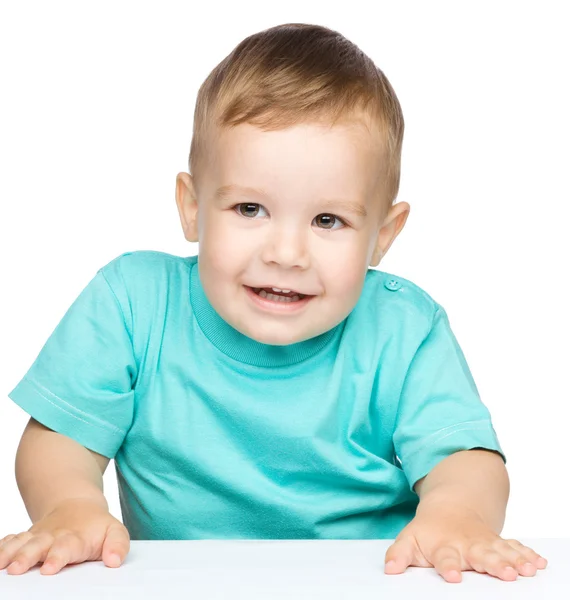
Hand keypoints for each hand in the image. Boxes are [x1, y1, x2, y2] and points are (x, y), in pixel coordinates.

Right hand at [0, 497, 129, 575]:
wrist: (79, 507)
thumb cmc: (96, 527)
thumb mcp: (115, 531)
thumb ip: (118, 545)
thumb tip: (115, 561)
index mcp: (75, 538)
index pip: (66, 547)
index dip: (57, 557)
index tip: (49, 568)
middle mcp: (53, 537)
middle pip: (38, 546)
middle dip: (27, 556)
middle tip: (17, 569)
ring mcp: (37, 537)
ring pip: (21, 543)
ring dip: (10, 553)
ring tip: (2, 566)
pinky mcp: (26, 539)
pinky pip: (11, 540)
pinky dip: (2, 546)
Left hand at [384, 502, 547, 582]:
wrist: (452, 505)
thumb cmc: (429, 530)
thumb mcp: (409, 539)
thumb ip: (399, 554)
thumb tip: (389, 569)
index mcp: (444, 546)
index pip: (445, 558)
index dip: (449, 567)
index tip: (454, 577)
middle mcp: (467, 545)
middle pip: (480, 556)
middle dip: (493, 564)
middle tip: (505, 575)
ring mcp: (485, 543)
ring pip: (502, 552)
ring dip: (515, 561)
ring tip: (526, 570)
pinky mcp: (499, 543)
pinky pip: (515, 547)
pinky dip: (527, 554)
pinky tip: (538, 562)